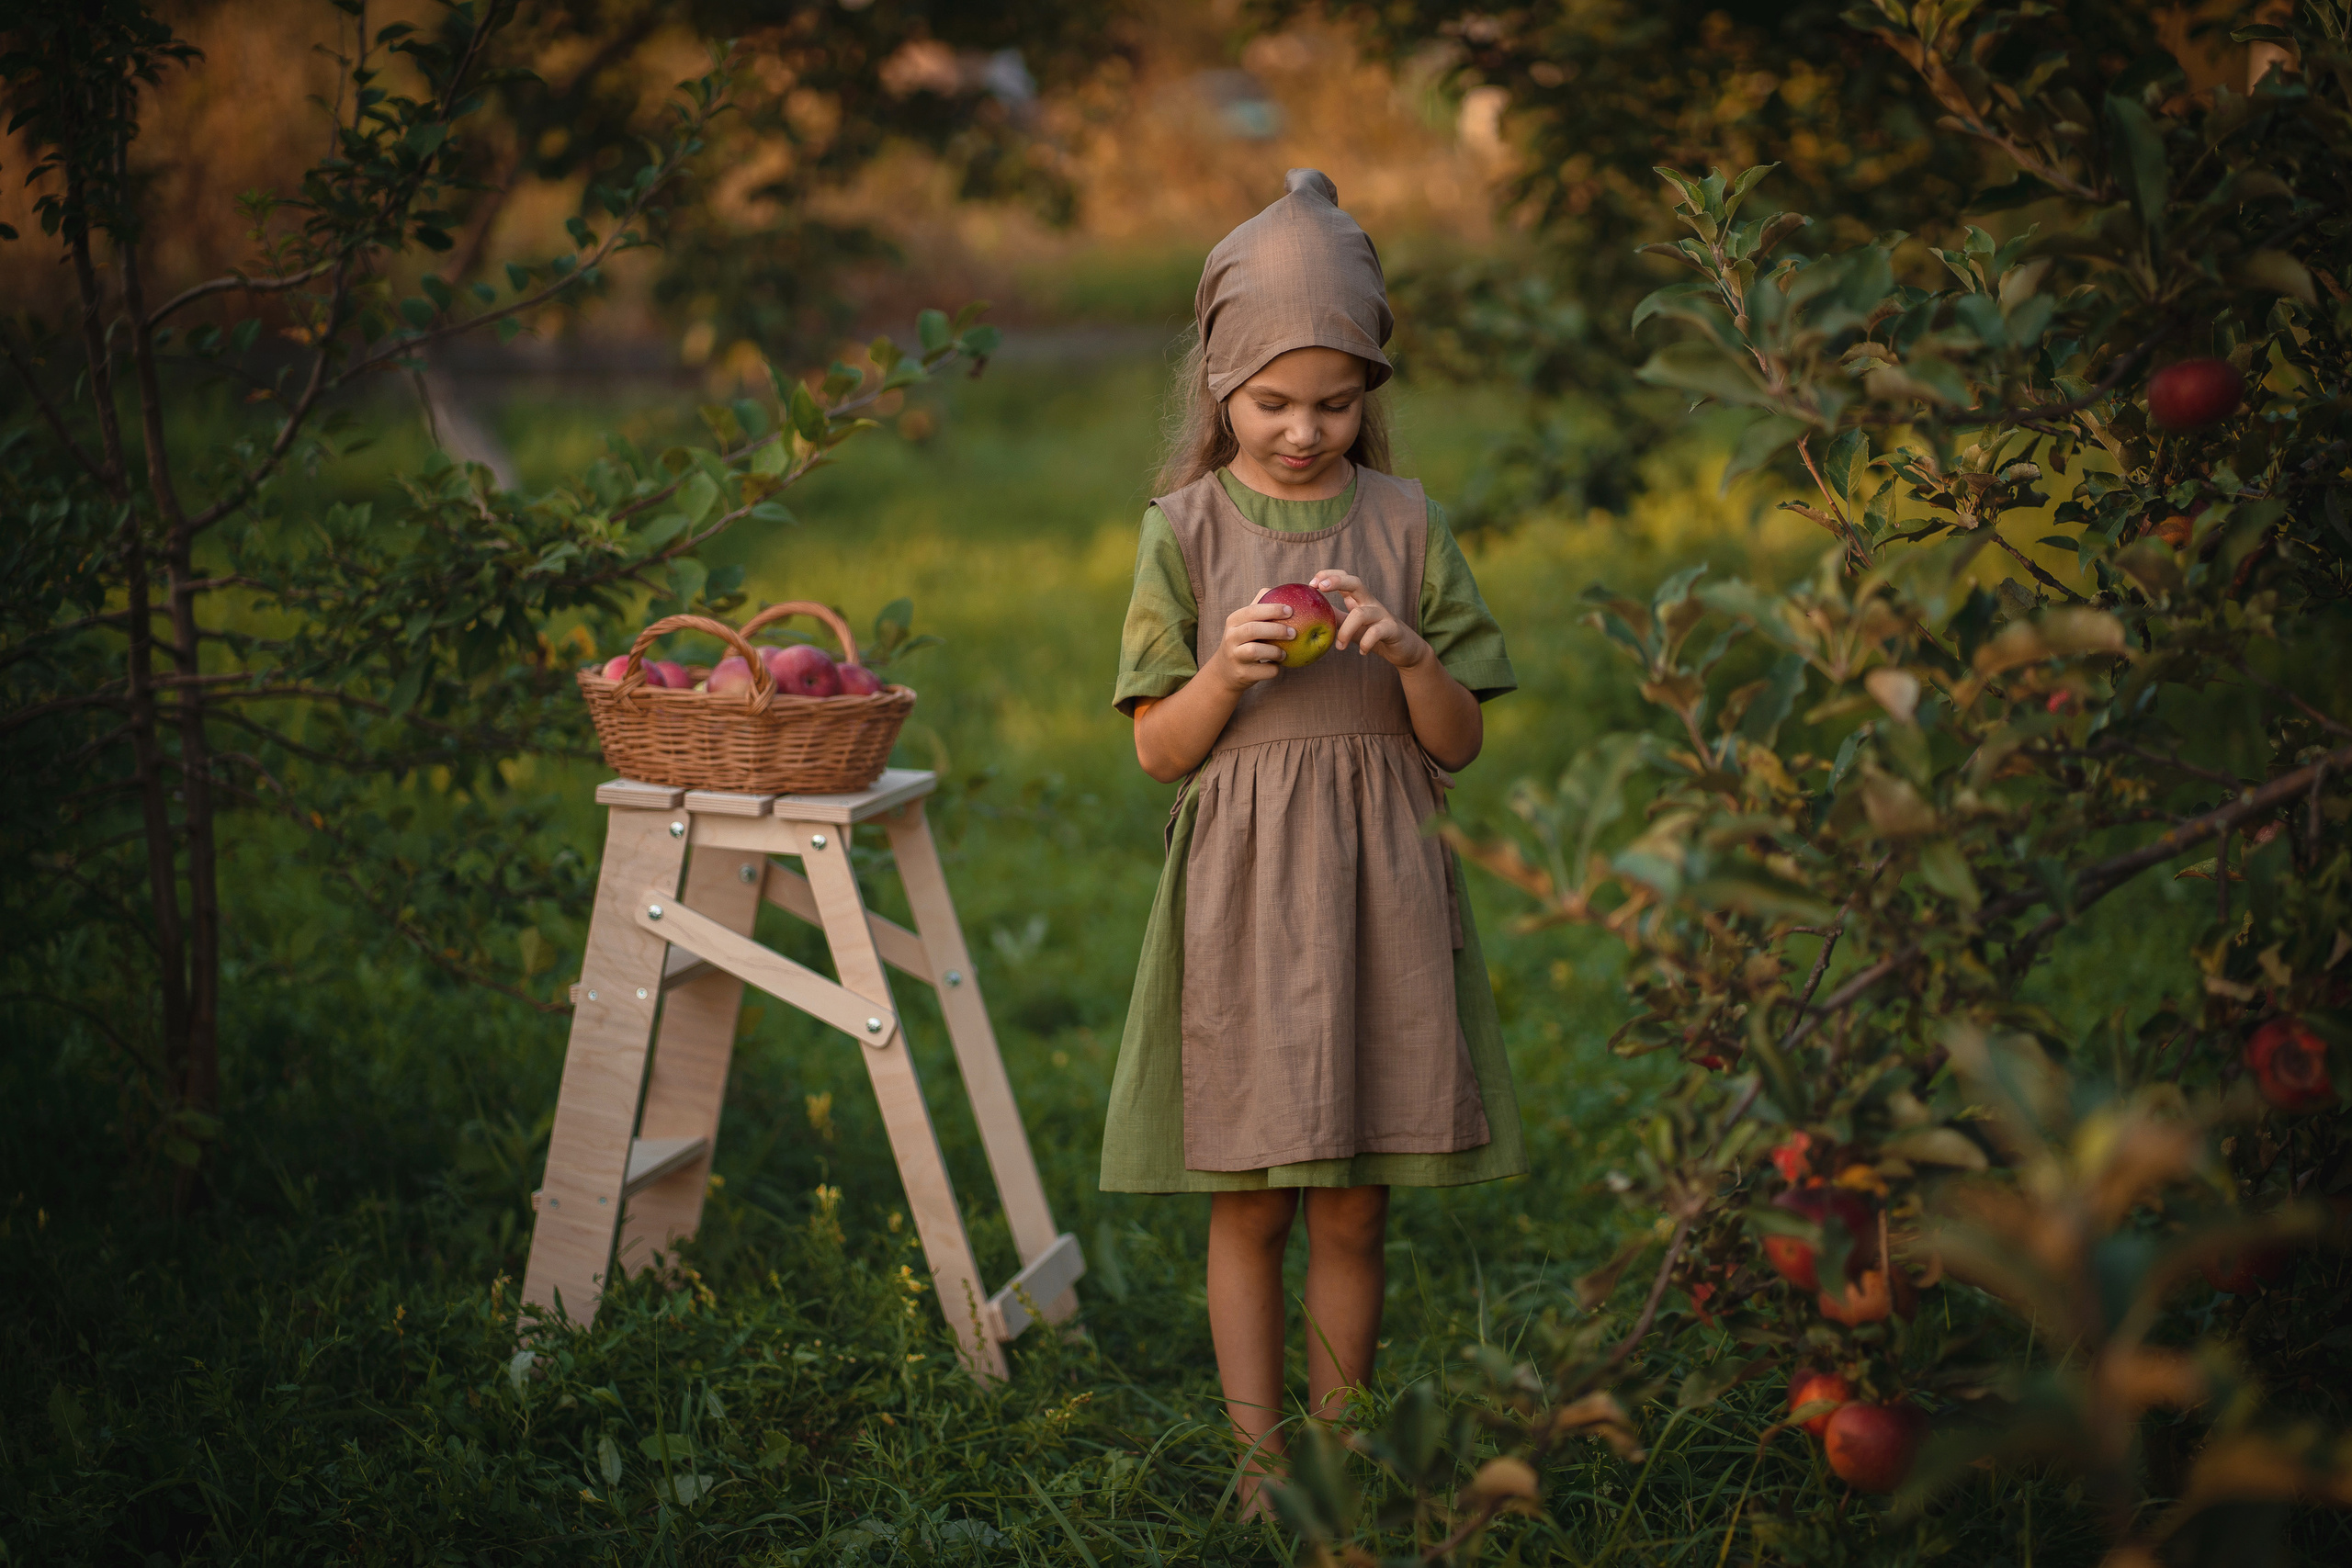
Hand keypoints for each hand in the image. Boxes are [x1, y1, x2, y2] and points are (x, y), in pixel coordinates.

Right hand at [1209, 587, 1295, 692]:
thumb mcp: (1245, 621)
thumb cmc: (1243, 640)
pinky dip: (1274, 669)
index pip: (1252, 610)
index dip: (1272, 609)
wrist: (1225, 671)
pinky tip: (1277, 666)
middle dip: (1277, 630)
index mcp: (1233, 620)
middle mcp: (1231, 637)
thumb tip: (1282, 589)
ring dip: (1275, 652)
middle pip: (1253, 629)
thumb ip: (1260, 604)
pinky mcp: (1242, 674)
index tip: (1290, 610)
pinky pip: (1263, 671)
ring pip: (1256, 651)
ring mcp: (1235, 656)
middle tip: (1294, 633)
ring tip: (1284, 653)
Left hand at [1310, 569, 1431, 670]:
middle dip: (1336, 581)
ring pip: (1361, 614)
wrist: (1404, 649)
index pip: (1344, 577)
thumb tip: (1310, 615)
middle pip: (1355, 582)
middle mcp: (1370, 602)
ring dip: (1345, 631)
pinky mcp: (1392, 629)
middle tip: (1320, 588)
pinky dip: (1366, 643)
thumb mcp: (1351, 625)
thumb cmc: (1373, 635)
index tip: (1312, 584)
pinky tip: (1362, 652)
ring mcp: (1382, 614)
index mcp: (1359, 599)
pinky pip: (1377, 632)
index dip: (1328, 575)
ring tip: (1339, 647)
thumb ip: (1335, 618)